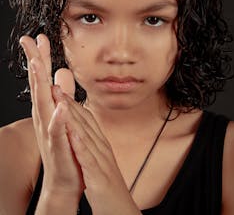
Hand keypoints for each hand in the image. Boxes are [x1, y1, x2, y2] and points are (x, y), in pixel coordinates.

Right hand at [19, 34, 83, 202]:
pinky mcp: (59, 146)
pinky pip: (58, 131)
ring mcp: (49, 130)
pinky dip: (58, 119)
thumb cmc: (65, 145)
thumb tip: (62, 73)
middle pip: (38, 85)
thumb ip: (63, 94)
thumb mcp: (64, 114)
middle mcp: (44, 116)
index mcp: (47, 107)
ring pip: (43, 104)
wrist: (65, 179)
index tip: (40, 37)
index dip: (42, 57)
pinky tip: (61, 106)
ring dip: (40, 84)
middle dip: (35, 62)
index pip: (43, 78)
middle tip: (29, 40)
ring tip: (39, 64)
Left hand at [52, 88, 140, 214]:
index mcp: (100, 144)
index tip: (60, 91)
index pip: (86, 120)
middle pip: (85, 123)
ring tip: (61, 102)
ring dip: (73, 118)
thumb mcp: (101, 159)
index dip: (72, 104)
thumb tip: (85, 129)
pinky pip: (89, 159)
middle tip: (57, 87)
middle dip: (69, 104)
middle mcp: (102, 148)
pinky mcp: (99, 177)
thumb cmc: (108, 185)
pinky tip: (73, 135)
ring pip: (86, 135)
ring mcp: (101, 161)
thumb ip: (94, 142)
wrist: (120, 209)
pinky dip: (81, 145)